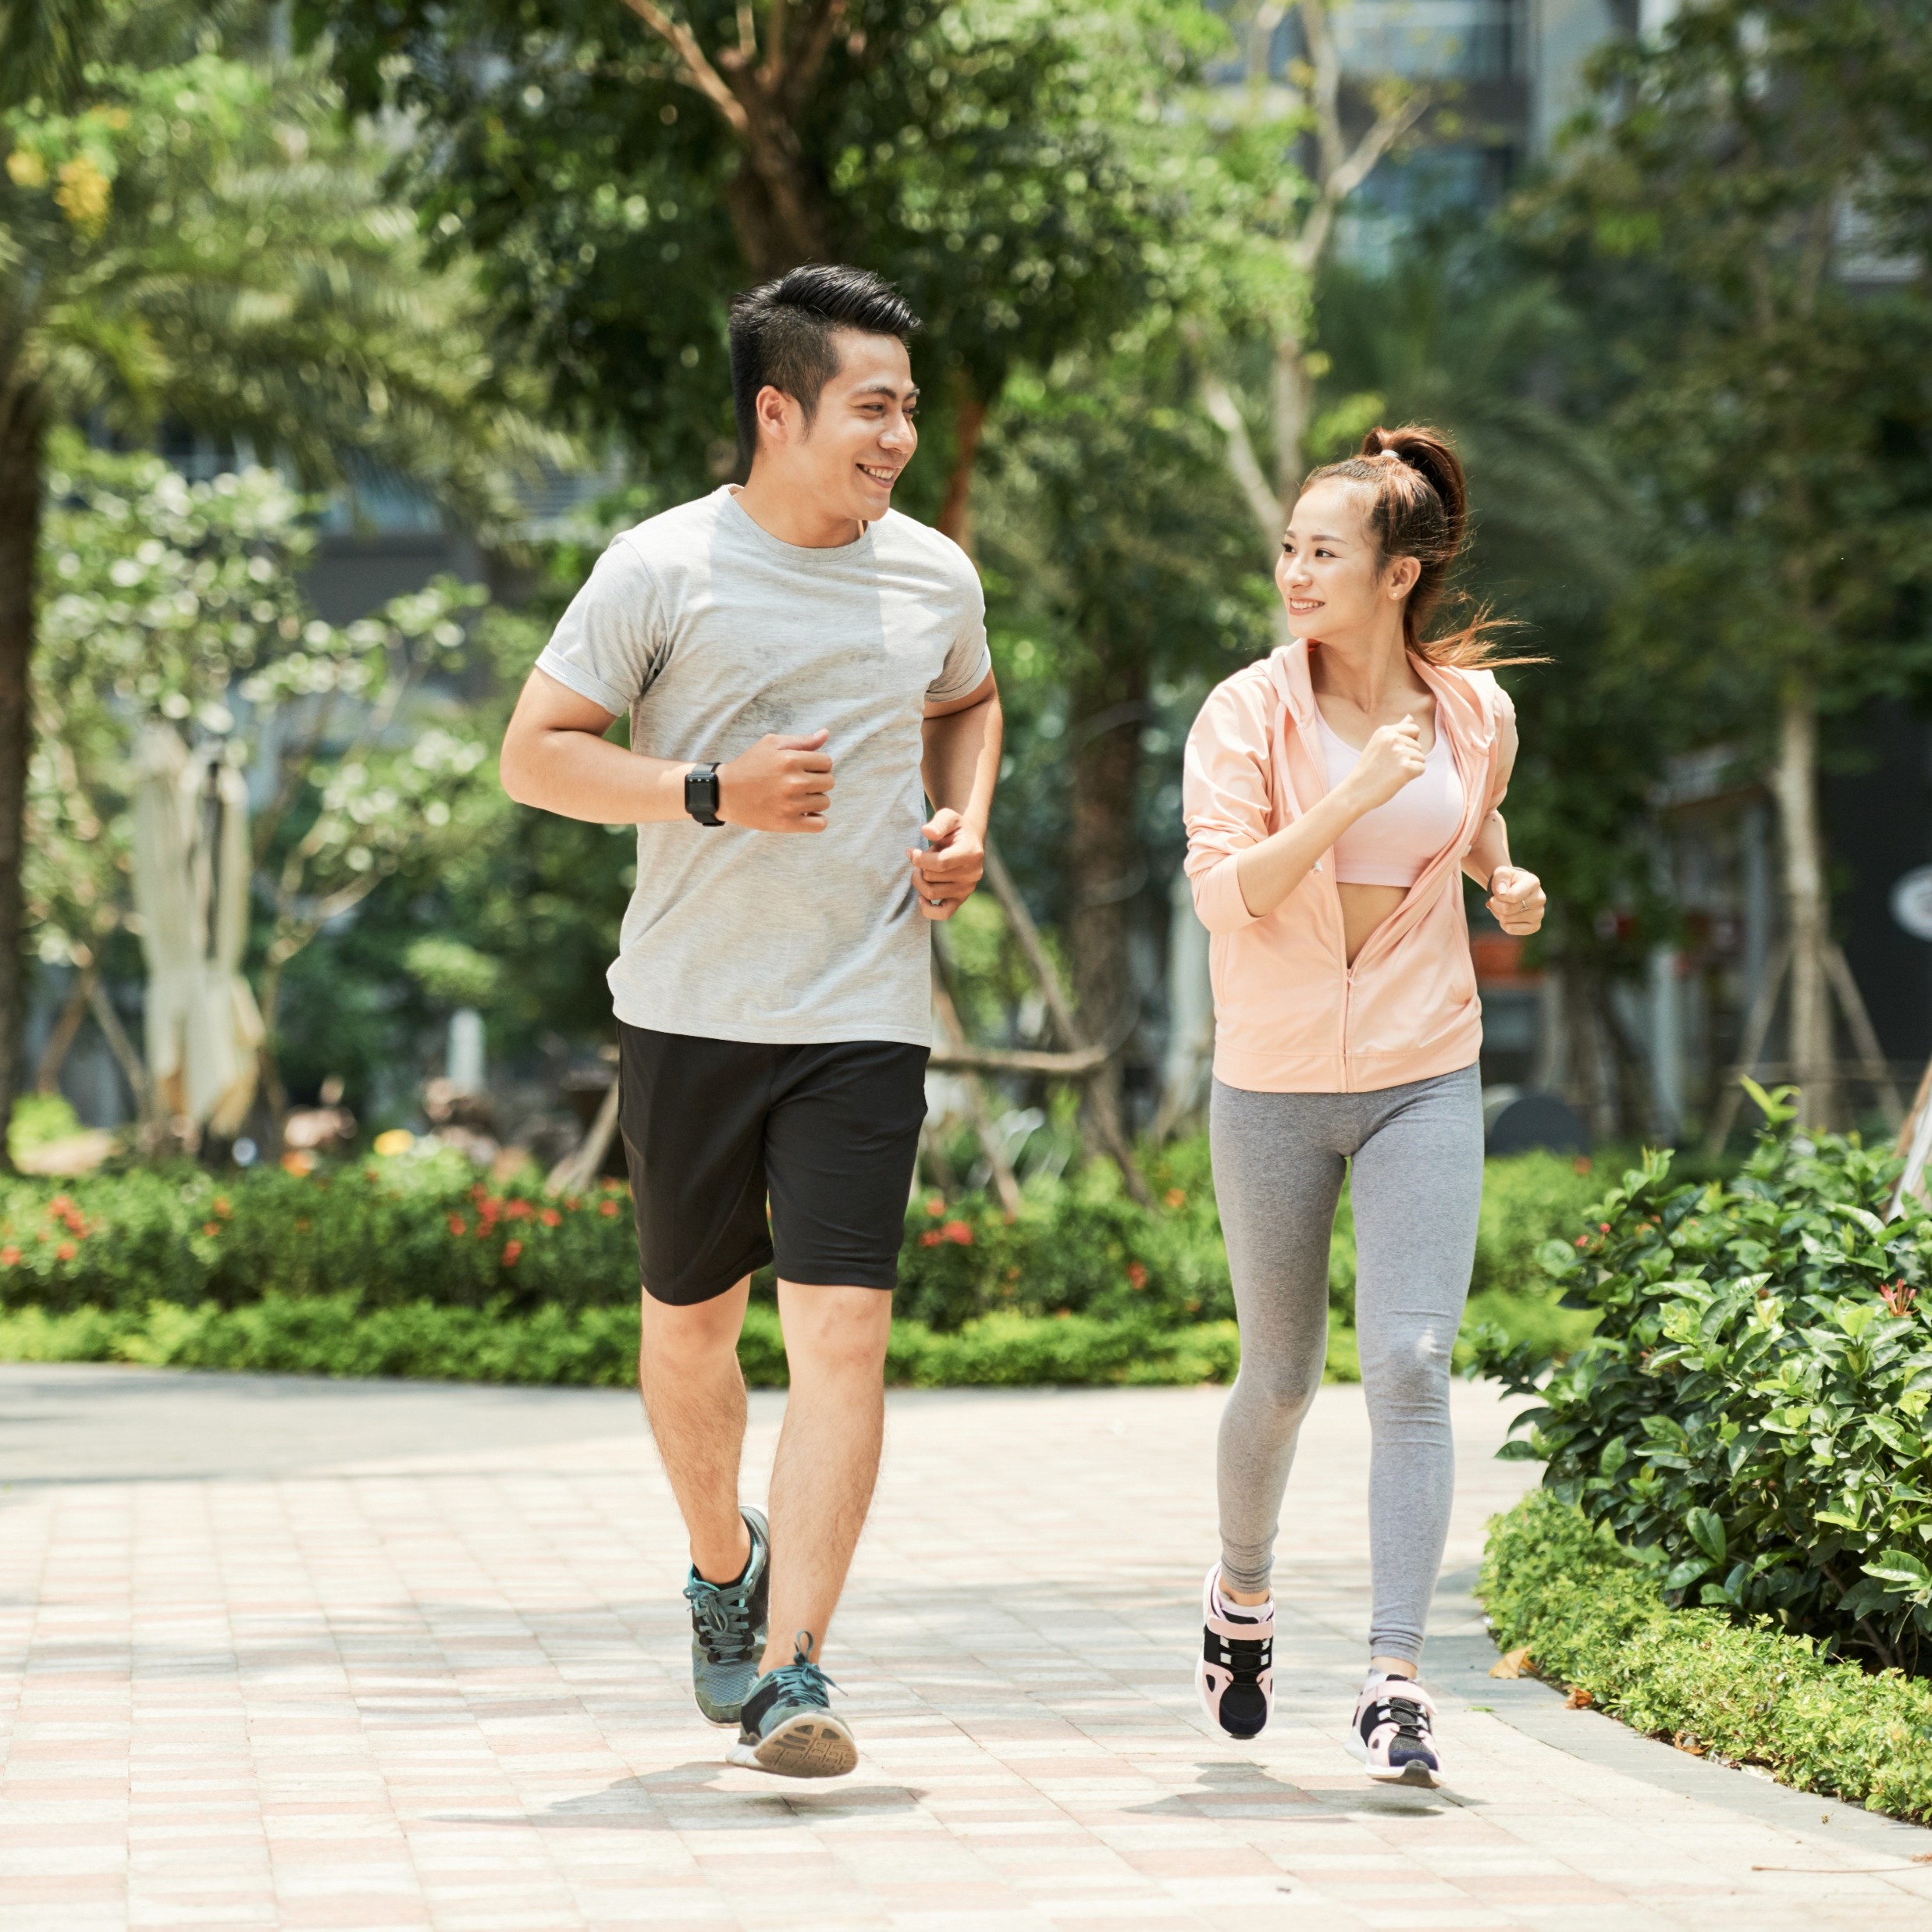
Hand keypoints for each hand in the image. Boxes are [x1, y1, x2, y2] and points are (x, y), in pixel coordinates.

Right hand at [716, 730, 832, 832]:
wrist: (725, 793)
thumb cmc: (749, 765)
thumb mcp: (771, 744)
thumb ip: (801, 740)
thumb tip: (825, 734)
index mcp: (791, 760)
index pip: (827, 762)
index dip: (818, 765)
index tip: (806, 769)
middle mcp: (793, 782)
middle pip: (829, 782)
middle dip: (818, 781)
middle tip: (802, 783)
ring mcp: (791, 805)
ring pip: (825, 802)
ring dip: (815, 800)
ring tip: (799, 797)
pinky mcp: (786, 823)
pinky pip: (819, 824)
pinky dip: (817, 820)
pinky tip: (806, 814)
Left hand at [908, 808, 983, 921]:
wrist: (968, 841)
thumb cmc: (955, 829)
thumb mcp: (948, 817)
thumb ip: (939, 823)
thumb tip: (927, 832)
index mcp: (971, 852)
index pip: (940, 863)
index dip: (919, 859)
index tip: (911, 852)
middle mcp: (972, 874)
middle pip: (932, 878)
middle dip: (919, 868)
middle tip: (919, 859)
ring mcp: (967, 888)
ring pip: (931, 894)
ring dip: (919, 882)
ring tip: (921, 871)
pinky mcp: (961, 899)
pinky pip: (943, 914)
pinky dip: (928, 909)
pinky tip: (920, 897)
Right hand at [1343, 717, 1426, 811]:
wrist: (1356, 791)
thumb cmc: (1368, 769)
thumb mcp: (1378, 744)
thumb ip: (1396, 731)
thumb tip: (1411, 716)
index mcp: (1385, 731)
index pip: (1414, 729)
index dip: (1410, 742)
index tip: (1396, 753)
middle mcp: (1393, 738)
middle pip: (1419, 745)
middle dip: (1410, 757)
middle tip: (1389, 767)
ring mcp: (1400, 752)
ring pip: (1421, 757)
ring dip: (1411, 767)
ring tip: (1392, 773)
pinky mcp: (1406, 768)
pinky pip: (1421, 769)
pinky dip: (1413, 776)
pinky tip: (1398, 779)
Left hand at [1487, 864, 1545, 935]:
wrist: (1514, 890)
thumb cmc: (1507, 881)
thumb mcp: (1501, 873)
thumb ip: (1501, 876)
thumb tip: (1502, 891)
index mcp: (1533, 883)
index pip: (1512, 897)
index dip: (1498, 895)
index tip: (1498, 891)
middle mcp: (1540, 899)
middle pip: (1507, 909)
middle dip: (1495, 905)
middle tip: (1496, 900)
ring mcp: (1539, 914)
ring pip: (1506, 920)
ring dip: (1498, 914)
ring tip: (1503, 906)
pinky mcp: (1535, 926)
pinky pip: (1511, 930)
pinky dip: (1503, 924)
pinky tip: (1507, 916)